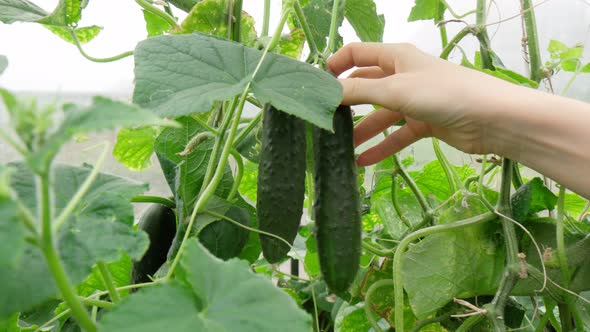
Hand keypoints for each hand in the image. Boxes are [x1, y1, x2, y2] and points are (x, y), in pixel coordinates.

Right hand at [328, 42, 519, 165]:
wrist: (492, 119)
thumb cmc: (443, 93)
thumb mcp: (396, 90)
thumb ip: (359, 92)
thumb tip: (325, 93)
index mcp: (395, 57)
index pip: (356, 54)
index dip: (334, 66)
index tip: (315, 87)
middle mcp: (402, 75)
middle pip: (365, 87)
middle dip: (345, 103)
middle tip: (323, 122)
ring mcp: (413, 101)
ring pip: (379, 115)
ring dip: (361, 131)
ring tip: (338, 149)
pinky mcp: (424, 124)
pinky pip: (395, 135)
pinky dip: (380, 147)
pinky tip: (362, 162)